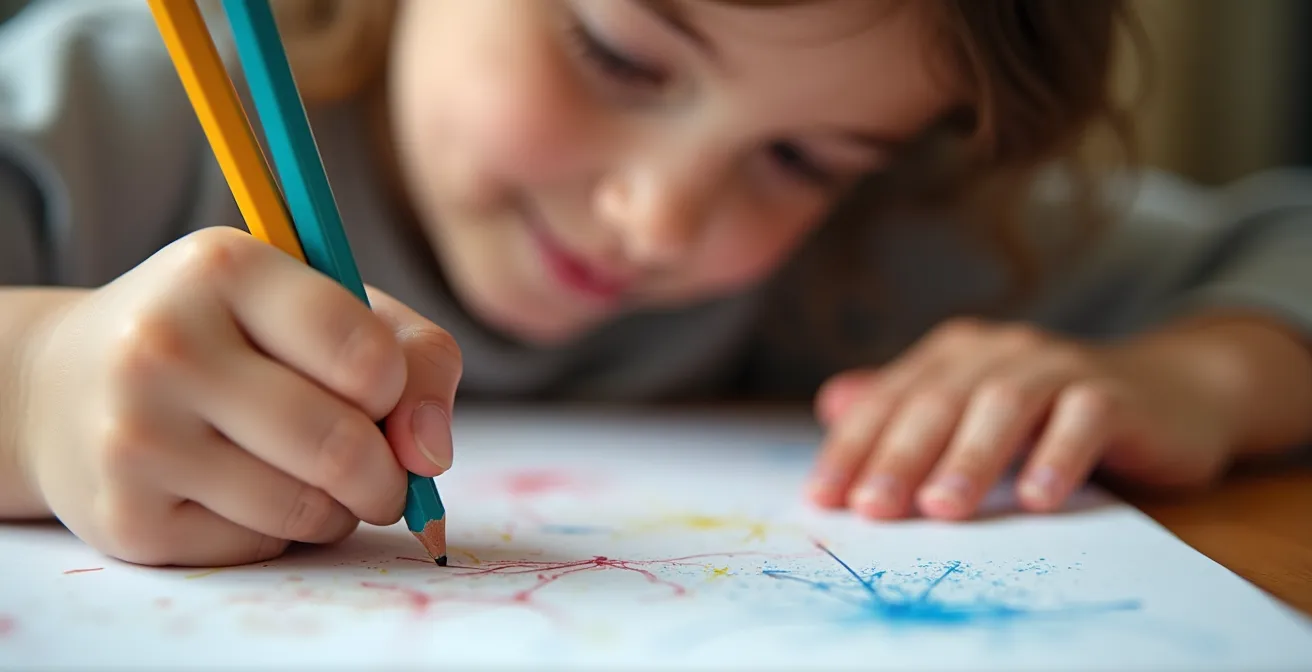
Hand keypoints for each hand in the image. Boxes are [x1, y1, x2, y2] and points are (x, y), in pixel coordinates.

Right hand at [19, 227, 461, 565]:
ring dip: (341, 508)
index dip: (396, 390)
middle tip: (382, 471)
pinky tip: (249, 493)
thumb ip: (414, 356)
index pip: (366, 356)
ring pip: (306, 509)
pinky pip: (260, 547)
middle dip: (388, 474)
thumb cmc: (232, 339)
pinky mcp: (126, 518)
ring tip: (316, 476)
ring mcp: (136, 435)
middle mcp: (165, 344)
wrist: (68, 385)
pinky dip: (284, 533)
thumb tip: (432, 453)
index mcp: (225, 267)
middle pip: (342, 446)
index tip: (380, 391)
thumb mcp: (323, 307)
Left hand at [808, 318, 1235, 519]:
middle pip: (939, 400)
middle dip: (900, 456)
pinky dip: (1058, 457)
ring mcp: (1060, 367)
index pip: (891, 400)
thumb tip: (831, 405)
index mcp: (955, 354)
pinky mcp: (1117, 394)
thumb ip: (905, 405)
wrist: (1173, 389)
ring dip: (970, 458)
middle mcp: (1001, 351)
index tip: (824, 497)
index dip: (853, 446)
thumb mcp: (972, 407)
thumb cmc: (1053, 411)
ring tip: (941, 508)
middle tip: (871, 508)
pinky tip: (1037, 500)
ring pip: (1005, 405)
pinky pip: (1084, 420)